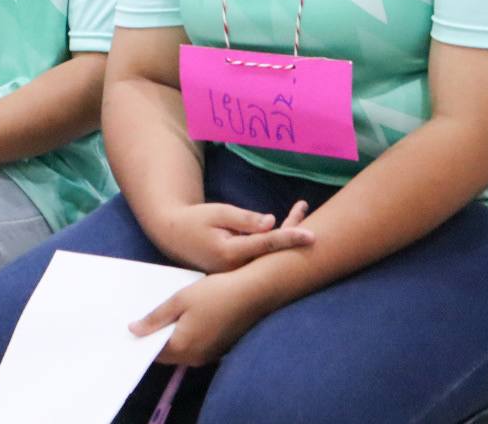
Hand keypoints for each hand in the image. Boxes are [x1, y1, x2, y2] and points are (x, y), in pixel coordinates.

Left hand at [130, 269, 273, 366]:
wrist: (253, 292)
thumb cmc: (215, 292)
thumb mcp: (180, 300)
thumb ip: (155, 318)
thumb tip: (133, 331)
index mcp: (182, 347)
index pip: (153, 352)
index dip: (141, 340)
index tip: (130, 327)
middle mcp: (195, 358)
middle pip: (167, 353)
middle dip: (155, 338)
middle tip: (143, 317)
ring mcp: (208, 356)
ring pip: (181, 350)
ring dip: (171, 336)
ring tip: (162, 315)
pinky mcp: (218, 349)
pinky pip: (194, 346)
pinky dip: (186, 336)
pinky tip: (184, 317)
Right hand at [150, 199, 313, 273]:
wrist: (174, 236)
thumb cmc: (196, 220)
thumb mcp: (218, 212)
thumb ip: (245, 219)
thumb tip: (271, 222)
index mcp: (229, 253)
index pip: (266, 244)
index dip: (290, 238)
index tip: (312, 236)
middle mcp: (235, 269)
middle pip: (272, 254)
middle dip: (293, 235)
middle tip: (306, 211)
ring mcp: (236, 275)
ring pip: (268, 259)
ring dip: (285, 239)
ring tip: (301, 213)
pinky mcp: (237, 275)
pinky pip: (260, 261)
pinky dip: (273, 246)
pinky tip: (288, 229)